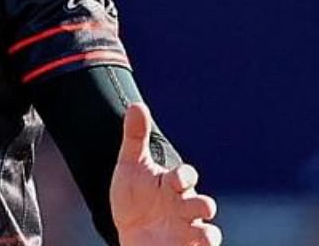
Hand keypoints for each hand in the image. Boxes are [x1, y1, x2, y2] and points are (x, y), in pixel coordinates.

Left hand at [111, 103, 219, 245]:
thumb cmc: (133, 197)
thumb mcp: (130, 166)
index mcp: (173, 185)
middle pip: (204, 205)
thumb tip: (137, 105)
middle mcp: (185, 207)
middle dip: (202, 205)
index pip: (186, 176)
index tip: (173, 179)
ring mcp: (188, 230)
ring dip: (207, 233)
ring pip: (210, 233)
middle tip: (193, 205)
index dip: (183, 176)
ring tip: (199, 234)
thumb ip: (136, 137)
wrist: (130, 230)